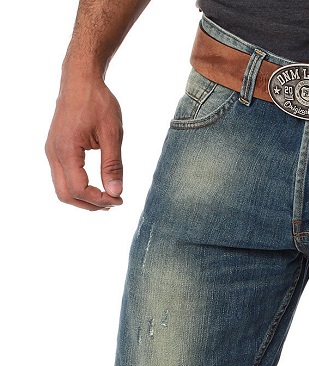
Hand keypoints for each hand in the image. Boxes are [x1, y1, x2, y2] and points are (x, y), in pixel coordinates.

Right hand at [45, 76, 123, 210]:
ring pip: (62, 188)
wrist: (80, 81)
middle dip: (90, 205)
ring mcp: (52, 152)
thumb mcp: (112, 134)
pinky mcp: (56, 150)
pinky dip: (79, 188)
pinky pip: (63, 177)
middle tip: (115, 203)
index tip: (120, 199)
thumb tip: (116, 192)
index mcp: (66, 149)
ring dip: (84, 198)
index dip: (100, 200)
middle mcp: (54, 153)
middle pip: (65, 195)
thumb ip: (113, 165)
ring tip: (108, 198)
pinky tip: (98, 187)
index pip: (79, 189)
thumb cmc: (98, 102)